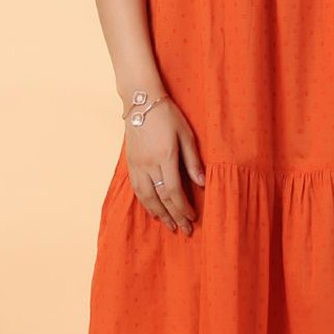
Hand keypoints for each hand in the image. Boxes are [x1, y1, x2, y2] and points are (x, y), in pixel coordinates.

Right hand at [124, 98, 204, 234]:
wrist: (141, 102)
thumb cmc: (168, 116)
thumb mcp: (186, 135)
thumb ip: (193, 161)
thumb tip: (202, 184)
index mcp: (165, 157)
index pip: (174, 191)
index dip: (183, 208)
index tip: (192, 218)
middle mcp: (148, 164)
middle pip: (160, 198)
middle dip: (173, 216)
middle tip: (183, 231)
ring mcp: (137, 165)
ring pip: (146, 197)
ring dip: (158, 214)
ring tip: (169, 225)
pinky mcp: (130, 164)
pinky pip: (137, 189)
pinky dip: (146, 203)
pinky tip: (153, 210)